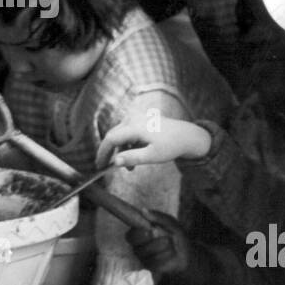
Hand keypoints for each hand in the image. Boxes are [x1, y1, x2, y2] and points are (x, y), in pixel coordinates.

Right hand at [96, 115, 211, 168]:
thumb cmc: (171, 146)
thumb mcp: (152, 156)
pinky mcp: (140, 119)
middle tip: (107, 167)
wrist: (186, 136)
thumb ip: (132, 158)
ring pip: (120, 134)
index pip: (110, 139)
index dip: (102, 153)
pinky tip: (135, 155)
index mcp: (135, 127)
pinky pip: (127, 132)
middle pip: (113, 135)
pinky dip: (127, 144)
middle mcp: (133, 118)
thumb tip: (114, 162)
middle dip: (110, 153)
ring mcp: (137, 117)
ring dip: (121, 150)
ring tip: (129, 168)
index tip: (99, 165)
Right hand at [127, 210, 190, 279]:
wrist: (187, 254)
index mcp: (140, 233)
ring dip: (164, 247)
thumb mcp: (170, 223)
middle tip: (166, 239)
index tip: (149, 231)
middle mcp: (138, 246)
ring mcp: (143, 258)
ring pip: (149, 252)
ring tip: (172, 245)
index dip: (138, 234)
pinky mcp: (150, 267)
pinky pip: (156, 261)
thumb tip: (143, 210)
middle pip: (138, 246)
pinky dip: (167, 256)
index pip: (131, 235)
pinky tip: (172, 254)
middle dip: (152, 240)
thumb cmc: (176, 236)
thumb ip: (158, 217)